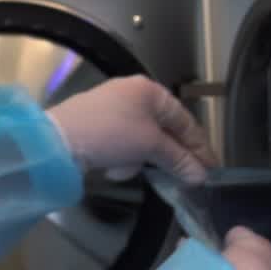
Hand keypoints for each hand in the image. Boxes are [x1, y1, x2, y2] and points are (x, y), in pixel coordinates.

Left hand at [48, 76, 216, 182]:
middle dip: (169, 157)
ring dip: (141, 159)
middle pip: (165, 131)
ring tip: (129, 169)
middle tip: (184, 179)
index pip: (185, 121)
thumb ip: (178, 159)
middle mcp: (133, 95)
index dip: (200, 147)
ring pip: (144, 141)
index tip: (211, 169)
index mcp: (150, 90)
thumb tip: (201, 176)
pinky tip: (113, 168)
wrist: (59, 141)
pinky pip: (124, 145)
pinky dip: (123, 158)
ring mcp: (114, 109)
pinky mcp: (99, 126)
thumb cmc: (110, 133)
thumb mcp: (150, 146)